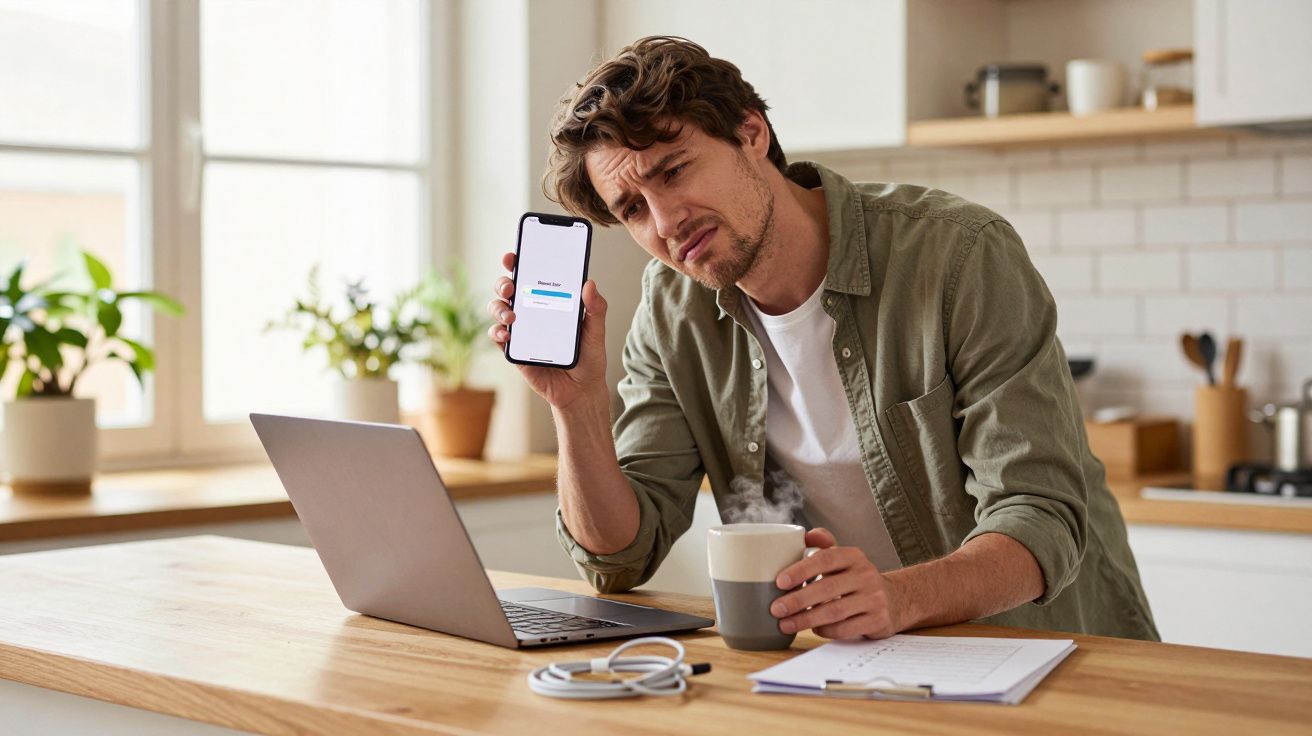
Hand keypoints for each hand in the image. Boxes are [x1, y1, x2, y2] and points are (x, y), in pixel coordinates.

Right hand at [486, 251, 608, 410]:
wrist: (581, 390)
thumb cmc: (588, 357)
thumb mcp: (596, 331)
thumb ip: (595, 308)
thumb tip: (589, 284)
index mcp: (549, 300)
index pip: (531, 275)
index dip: (518, 262)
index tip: (514, 255)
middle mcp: (531, 310)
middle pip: (508, 288)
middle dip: (504, 282)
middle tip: (512, 286)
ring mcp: (520, 329)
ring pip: (498, 308)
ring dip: (499, 307)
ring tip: (512, 315)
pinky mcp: (514, 350)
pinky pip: (498, 336)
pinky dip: (498, 332)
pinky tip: (507, 334)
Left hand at [769, 528, 903, 640]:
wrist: (895, 600)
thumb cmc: (856, 579)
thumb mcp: (843, 558)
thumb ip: (823, 545)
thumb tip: (804, 536)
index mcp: (853, 556)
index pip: (825, 559)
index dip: (801, 570)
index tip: (779, 582)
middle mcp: (866, 575)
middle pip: (827, 588)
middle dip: (797, 600)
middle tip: (776, 609)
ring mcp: (874, 598)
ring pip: (835, 611)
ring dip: (806, 619)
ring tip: (785, 624)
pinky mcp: (878, 620)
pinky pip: (846, 628)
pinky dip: (826, 630)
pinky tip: (813, 630)